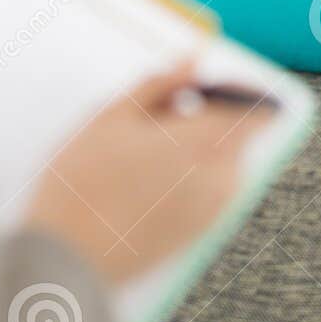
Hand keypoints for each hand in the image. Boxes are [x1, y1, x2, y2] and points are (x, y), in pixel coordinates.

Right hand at [24, 62, 275, 284]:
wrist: (65, 260)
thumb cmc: (81, 184)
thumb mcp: (112, 116)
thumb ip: (160, 83)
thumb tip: (193, 61)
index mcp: (206, 142)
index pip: (255, 109)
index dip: (234, 91)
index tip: (202, 87)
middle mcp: (221, 178)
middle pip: (237, 135)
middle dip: (207, 121)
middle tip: (154, 123)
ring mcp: (214, 211)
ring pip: (223, 163)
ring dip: (199, 151)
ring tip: (141, 157)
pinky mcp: (200, 235)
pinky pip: (211, 192)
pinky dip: (192, 179)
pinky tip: (146, 184)